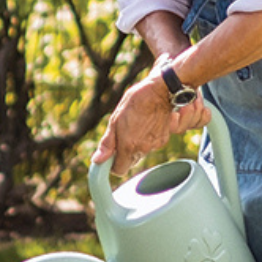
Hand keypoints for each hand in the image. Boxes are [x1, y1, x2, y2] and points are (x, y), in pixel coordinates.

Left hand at [92, 75, 210, 176]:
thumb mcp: (115, 120)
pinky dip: (146, 138)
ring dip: (135, 143)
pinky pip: (151, 145)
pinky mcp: (163, 139)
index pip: (119, 170)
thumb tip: (98, 160)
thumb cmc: (135, 102)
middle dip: (124, 152)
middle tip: (121, 134)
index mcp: (129, 146)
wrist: (160, 91)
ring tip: (135, 124)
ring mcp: (155, 145)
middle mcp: (143, 149)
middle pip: (130, 161)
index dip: (113, 164)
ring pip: (140, 152)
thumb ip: (107, 143)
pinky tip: (145, 123)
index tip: (110, 156)